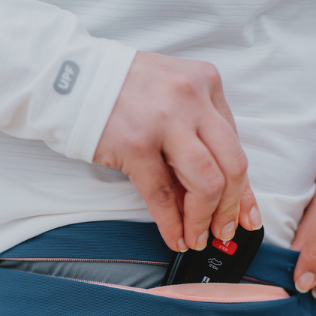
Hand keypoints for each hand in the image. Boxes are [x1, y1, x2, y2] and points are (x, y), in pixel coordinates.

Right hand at [94, 51, 260, 251]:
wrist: (69, 78)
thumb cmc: (122, 91)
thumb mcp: (172, 95)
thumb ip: (198, 132)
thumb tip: (219, 190)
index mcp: (206, 83)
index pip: (236, 145)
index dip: (244, 189)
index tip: (247, 216)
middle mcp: (192, 98)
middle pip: (232, 166)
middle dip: (231, 209)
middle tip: (224, 232)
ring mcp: (165, 120)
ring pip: (206, 183)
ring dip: (204, 219)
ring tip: (197, 237)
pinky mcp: (135, 143)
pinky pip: (163, 195)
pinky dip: (172, 224)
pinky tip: (175, 238)